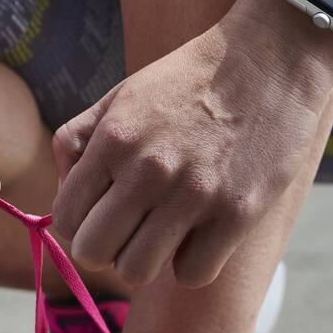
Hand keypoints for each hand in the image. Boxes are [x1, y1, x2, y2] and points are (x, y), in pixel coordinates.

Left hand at [50, 0, 332, 287]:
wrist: (271, 59)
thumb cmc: (190, 78)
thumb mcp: (122, 93)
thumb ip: (79, 137)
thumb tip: (61, 189)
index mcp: (114, 139)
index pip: (65, 218)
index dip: (78, 224)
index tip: (101, 215)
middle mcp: (148, 170)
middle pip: (93, 253)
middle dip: (106, 248)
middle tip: (129, 228)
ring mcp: (194, 195)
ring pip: (137, 272)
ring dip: (146, 259)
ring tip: (164, 231)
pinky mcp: (237, 214)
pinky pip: (192, 273)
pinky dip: (193, 261)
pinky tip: (201, 233)